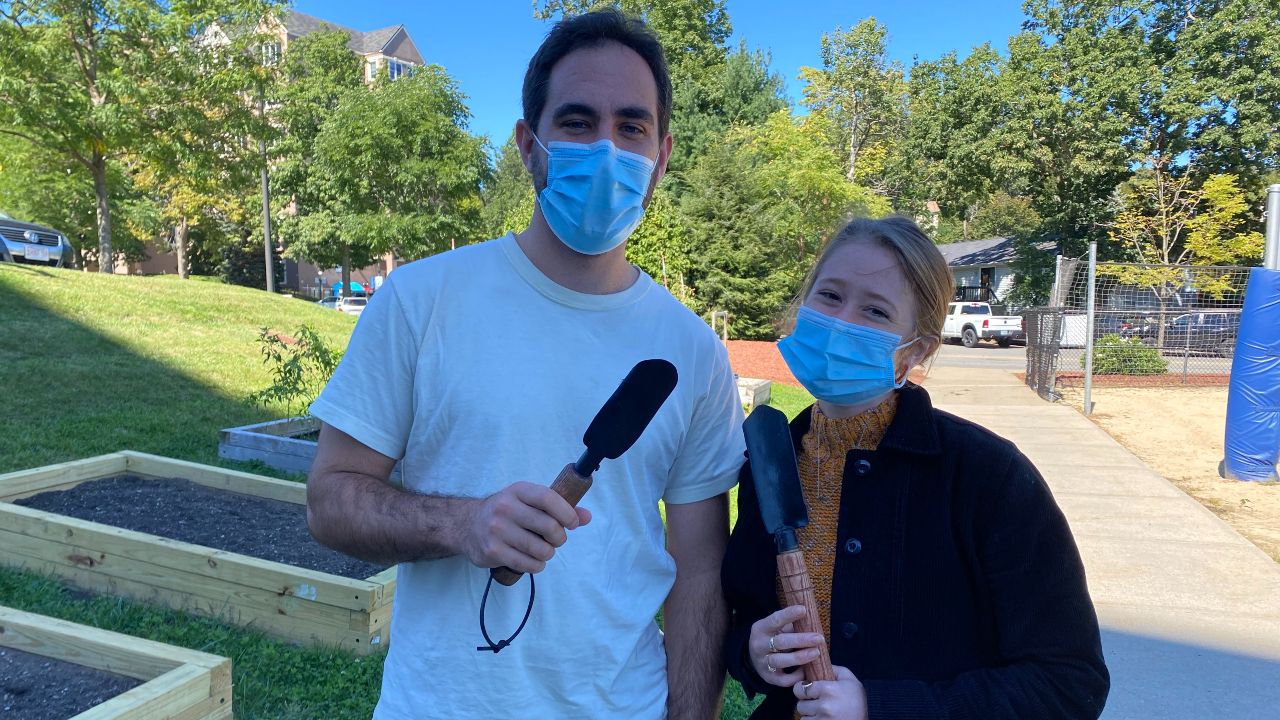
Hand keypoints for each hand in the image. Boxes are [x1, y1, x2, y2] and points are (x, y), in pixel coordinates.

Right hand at [461, 482, 591, 572]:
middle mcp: (506, 508)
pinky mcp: (493, 551)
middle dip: (559, 538)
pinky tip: (532, 560)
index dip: (566, 513)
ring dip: (548, 553)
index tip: (572, 523)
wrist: (467, 525)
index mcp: (518, 491)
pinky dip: (536, 565)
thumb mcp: (529, 502)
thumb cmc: (507, 512)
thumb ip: (559, 507)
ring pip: (541, 549)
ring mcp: (498, 530)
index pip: (548, 498)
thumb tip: (586, 517)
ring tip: (541, 550)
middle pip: (549, 526)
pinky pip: (528, 564)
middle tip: (555, 540)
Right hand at [748, 605, 825, 687]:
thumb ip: (790, 625)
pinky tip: (806, 671)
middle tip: (819, 638)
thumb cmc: (772, 638)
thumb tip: (812, 620)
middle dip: (801, 640)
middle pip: (781, 642)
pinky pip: (783, 680)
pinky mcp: (768, 678)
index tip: (804, 609)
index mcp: (761, 629)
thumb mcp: (776, 628)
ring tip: (816, 653)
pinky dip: (795, 676)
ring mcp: (763, 663)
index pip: (775, 620)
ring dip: (800, 657)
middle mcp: (759, 646)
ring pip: (781, 661)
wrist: (754, 657)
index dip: (788, 615)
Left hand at [793, 665, 866, 719]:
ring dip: (810, 715)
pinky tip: (824, 719)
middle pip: (800, 705)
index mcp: (829, 689)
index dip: (802, 689)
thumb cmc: (858, 700)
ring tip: (822, 712)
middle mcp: (824, 706)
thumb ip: (833, 669)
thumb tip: (816, 664)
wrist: (869, 719)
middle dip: (807, 703)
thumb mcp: (849, 680)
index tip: (807, 690)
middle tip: (816, 702)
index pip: (799, 688)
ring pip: (803, 717)